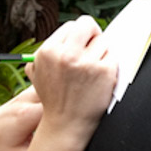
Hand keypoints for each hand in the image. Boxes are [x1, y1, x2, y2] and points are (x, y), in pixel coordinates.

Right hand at [25, 15, 115, 147]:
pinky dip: (110, 64)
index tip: (81, 48)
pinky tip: (101, 78)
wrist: (66, 125)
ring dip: (101, 53)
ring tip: (92, 72)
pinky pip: (113, 55)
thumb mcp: (37, 72)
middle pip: (88, 25)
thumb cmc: (55, 98)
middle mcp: (66, 55)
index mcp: (48, 51)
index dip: (78, 37)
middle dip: (92, 35)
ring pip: (103, 41)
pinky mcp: (105, 71)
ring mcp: (86, 63)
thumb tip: (69, 31)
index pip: (72, 25)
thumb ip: (49, 50)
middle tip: (92, 49)